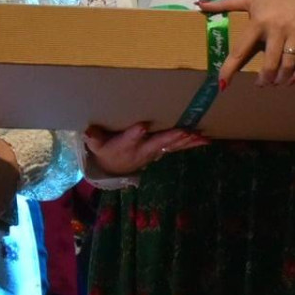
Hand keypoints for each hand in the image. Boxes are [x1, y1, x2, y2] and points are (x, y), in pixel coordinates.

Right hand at [82, 123, 209, 177]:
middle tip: (186, 132)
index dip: (135, 133)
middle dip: (172, 137)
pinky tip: (206, 140)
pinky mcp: (163, 151)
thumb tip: (88, 131)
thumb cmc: (106, 150)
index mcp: (126, 145)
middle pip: (158, 143)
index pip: (130, 138)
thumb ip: (94, 138)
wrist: (115, 168)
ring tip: (201, 137)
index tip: (142, 126)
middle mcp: (143, 149)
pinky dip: (192, 144)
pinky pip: (179, 147)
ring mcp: (154, 152)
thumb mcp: (96, 146)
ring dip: (187, 142)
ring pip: (173, 146)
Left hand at [203, 0, 294, 87]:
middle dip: (264, 79)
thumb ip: (225, 4)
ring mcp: (294, 32)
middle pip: (269, 64)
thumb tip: (199, 4)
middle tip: (261, 84)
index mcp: (258, 22)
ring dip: (281, 78)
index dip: (230, 68)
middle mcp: (275, 29)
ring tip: (277, 83)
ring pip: (288, 64)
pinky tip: (293, 78)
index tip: (222, 83)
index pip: (240, 50)